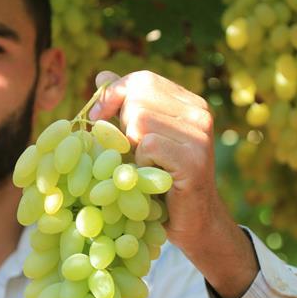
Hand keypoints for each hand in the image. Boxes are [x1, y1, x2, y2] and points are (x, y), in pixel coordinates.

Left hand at [88, 70, 217, 249]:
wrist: (193, 223)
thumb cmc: (162, 181)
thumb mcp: (141, 139)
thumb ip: (125, 108)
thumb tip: (102, 74)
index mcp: (190, 104)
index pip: (143, 80)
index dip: (115, 94)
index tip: (97, 116)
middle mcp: (199, 114)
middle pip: (139, 97)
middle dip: (123, 125)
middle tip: (130, 153)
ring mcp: (199, 135)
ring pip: (140, 120)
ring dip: (131, 148)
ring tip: (145, 167)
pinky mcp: (193, 159)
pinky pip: (147, 146)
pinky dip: (140, 164)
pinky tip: (152, 178)